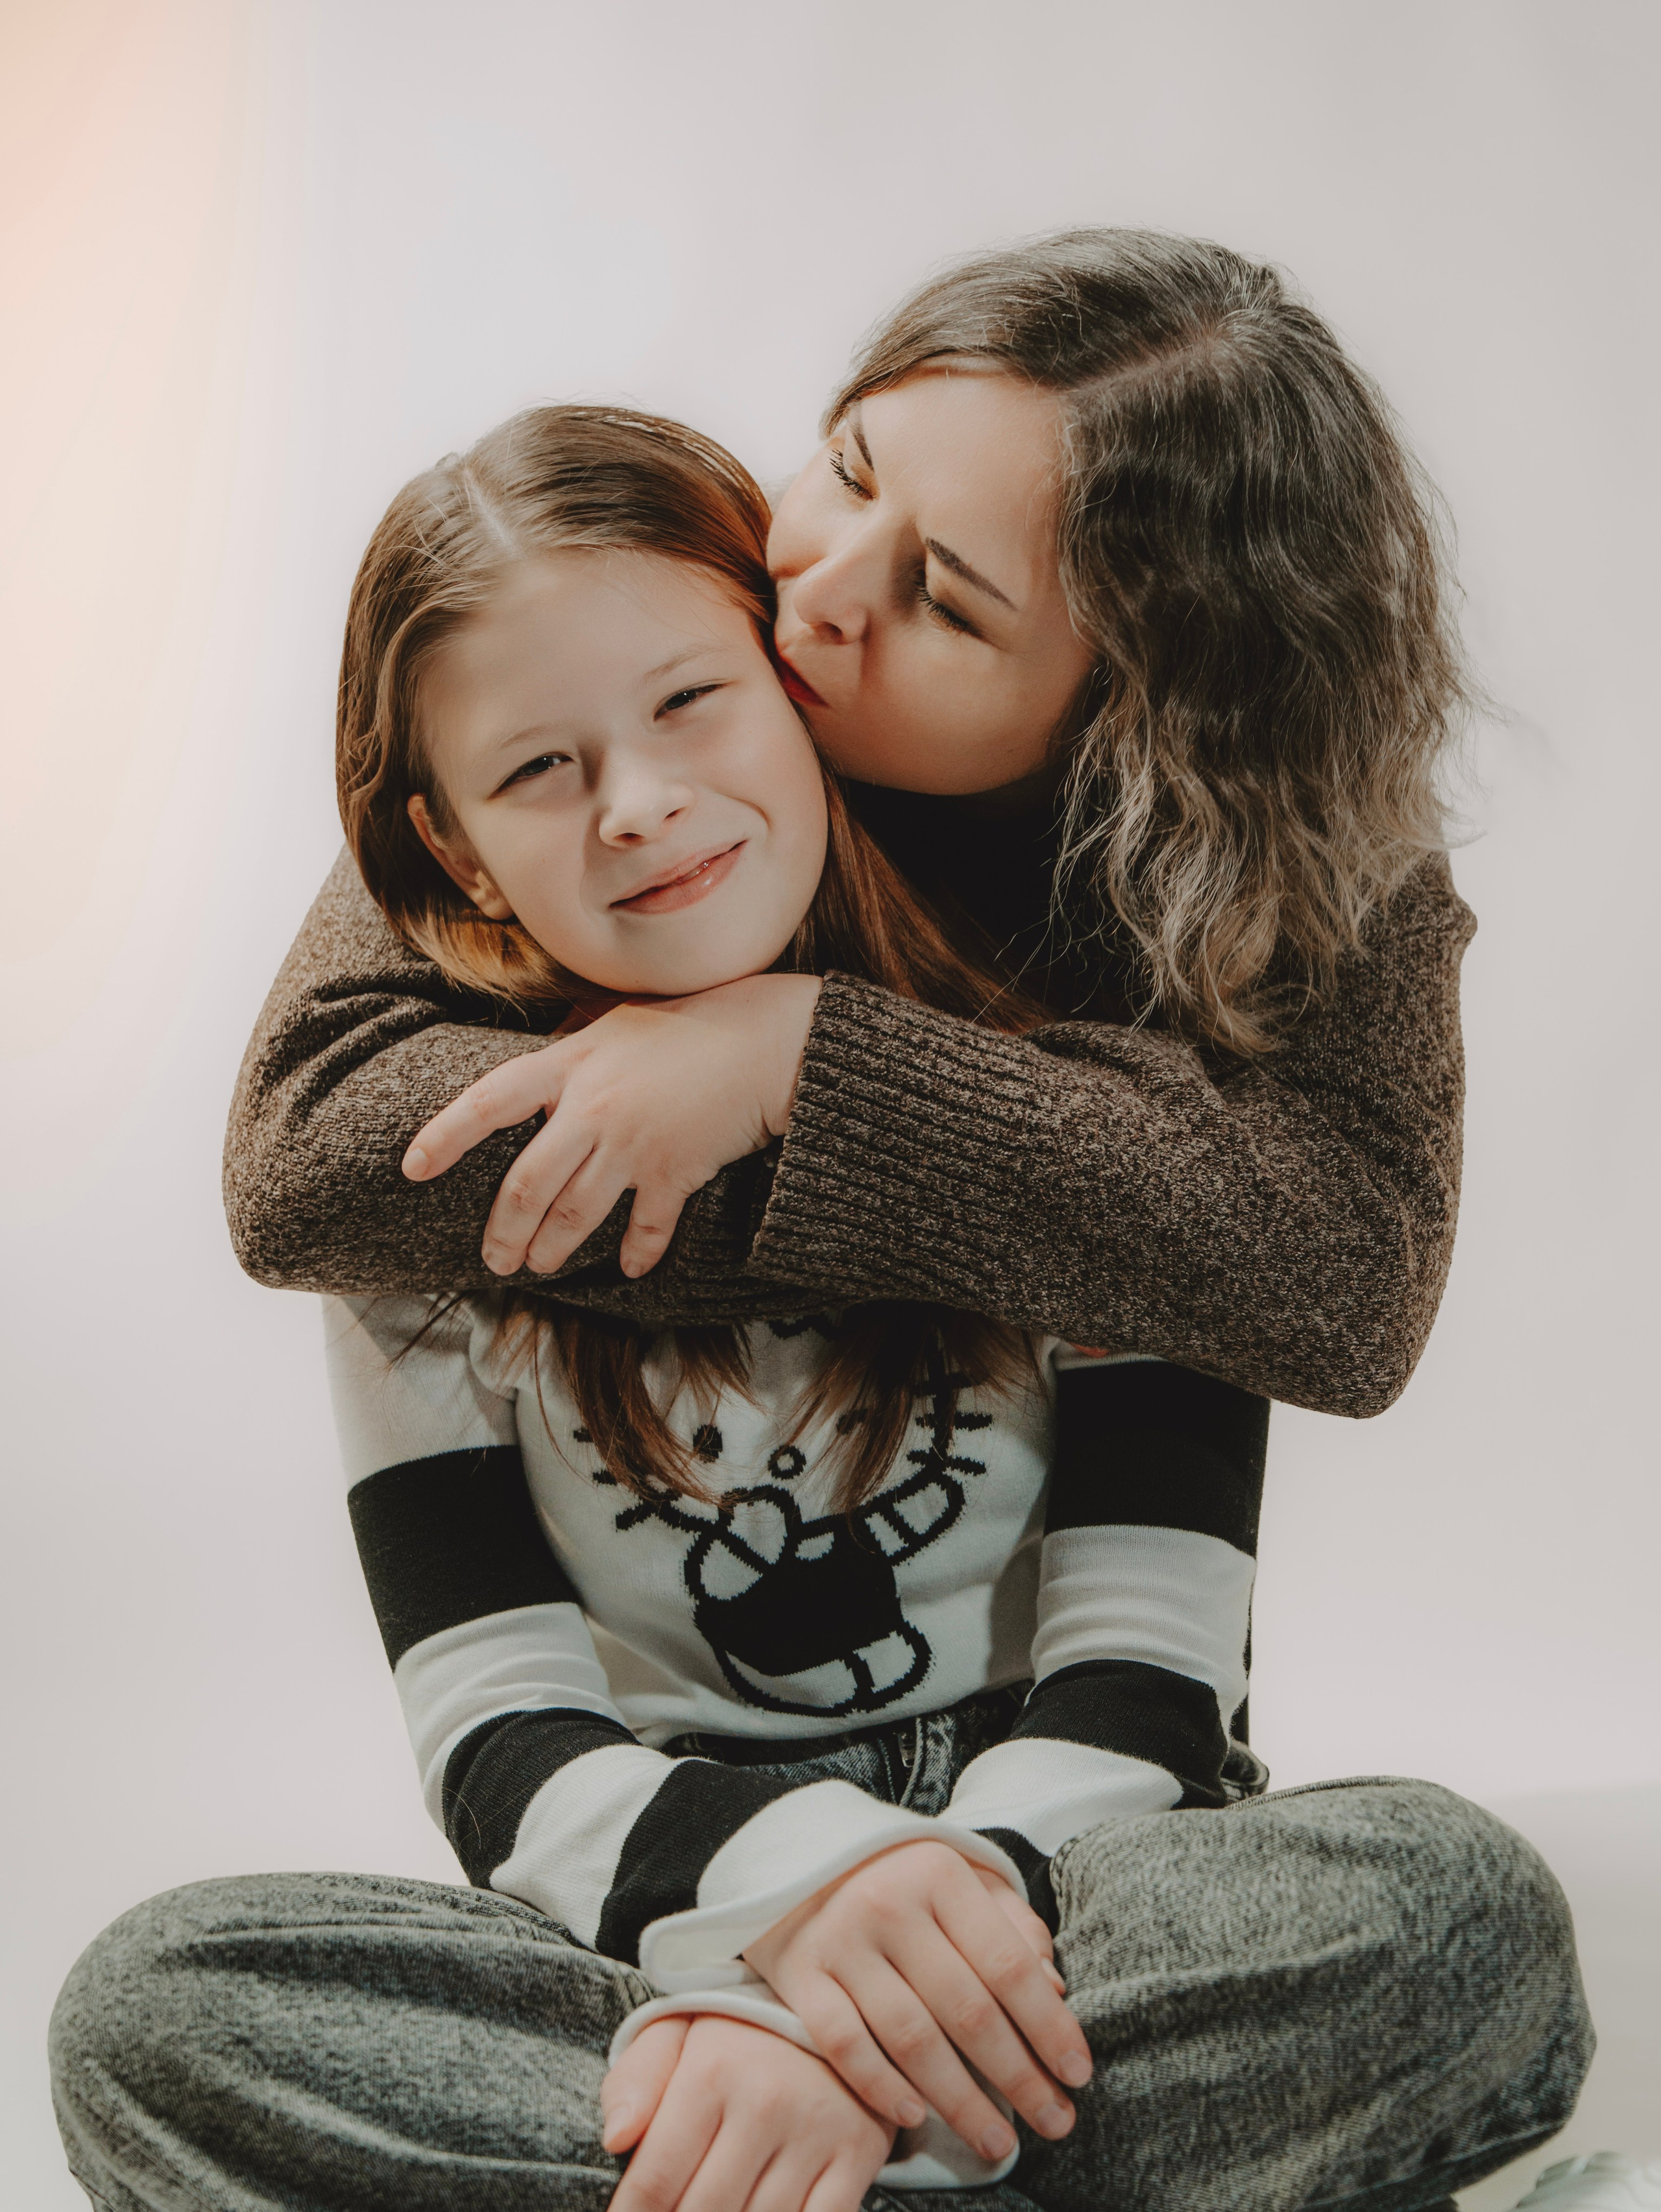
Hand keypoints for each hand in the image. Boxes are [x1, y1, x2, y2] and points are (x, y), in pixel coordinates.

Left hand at [401, 973, 822, 1277]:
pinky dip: (639, 1251)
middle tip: (494, 1260)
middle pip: (526, 1184)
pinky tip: (631, 1268)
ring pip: (575, 1214)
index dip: (445, 1135)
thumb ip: (571, 1051)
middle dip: (503, 1231)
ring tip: (538, 1265)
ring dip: (553, 1248)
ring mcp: (633, 1144)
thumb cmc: (688, 1024)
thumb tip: (535, 1070)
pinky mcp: (676, 1171)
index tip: (413, 1167)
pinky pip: (647, 1225)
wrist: (765, 1041)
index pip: (490, 1101)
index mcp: (570, 1065)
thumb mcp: (616, 1024)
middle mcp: (593, 1109)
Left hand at [601, 2014, 892, 2211]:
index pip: (655, 2180)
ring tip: (721, 2210)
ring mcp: (816, 2132)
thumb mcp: (678, 2032)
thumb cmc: (739, 2031)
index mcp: (711, 2072)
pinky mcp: (858, 2154)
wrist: (836, 2003)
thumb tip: (613, 2138)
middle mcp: (765, 2103)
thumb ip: (635, 2081)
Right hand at [744, 1841, 1090, 2164]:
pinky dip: (880, 2085)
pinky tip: (916, 2117)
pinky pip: (844, 2044)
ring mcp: (841, 1941)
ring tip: (998, 2141)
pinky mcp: (799, 1974)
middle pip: (966, 2009)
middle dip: (1018, 2077)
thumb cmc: (898, 1876)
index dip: (1048, 2026)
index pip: (1007, 1965)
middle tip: (1055, 2123)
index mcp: (939, 1875)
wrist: (796, 1851)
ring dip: (961, 2100)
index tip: (1078, 2075)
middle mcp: (890, 1905)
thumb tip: (1055, 1993)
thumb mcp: (960, 1879)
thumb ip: (1012, 1929)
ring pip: (910, 2038)